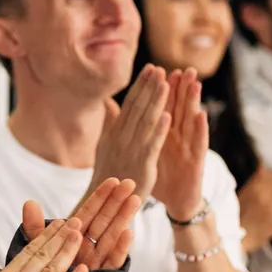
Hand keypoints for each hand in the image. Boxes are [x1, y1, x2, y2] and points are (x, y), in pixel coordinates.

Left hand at [23, 179, 140, 271]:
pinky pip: (112, 261)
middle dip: (116, 202)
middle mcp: (88, 247)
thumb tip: (29, 202)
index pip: (89, 213)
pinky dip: (120, 248)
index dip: (100, 197)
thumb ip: (36, 228)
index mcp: (74, 237)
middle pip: (104, 221)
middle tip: (129, 183)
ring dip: (123, 218)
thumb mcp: (38, 250)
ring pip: (112, 236)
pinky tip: (128, 232)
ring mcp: (97, 261)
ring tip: (134, 199)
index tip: (111, 180)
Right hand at [85, 65, 170, 209]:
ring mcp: (130, 152)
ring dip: (156, 102)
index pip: (129, 104)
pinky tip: (168, 116)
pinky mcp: (142, 166)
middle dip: (149, 87)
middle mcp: (120, 139)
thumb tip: (107, 103)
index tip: (150, 68)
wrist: (104, 204)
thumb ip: (109, 124)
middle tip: (159, 68)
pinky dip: (159, 131)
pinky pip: (151, 145)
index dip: (140, 86)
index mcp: (114, 134)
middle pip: (137, 109)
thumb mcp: (105, 146)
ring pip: (145, 123)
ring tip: (166, 84)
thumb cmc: (108, 174)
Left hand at [150, 69, 208, 222]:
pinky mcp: (197, 161)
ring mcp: (189, 147)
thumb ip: (137, 131)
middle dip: (181, 88)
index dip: (159, 89)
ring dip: (193, 101)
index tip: (156, 69)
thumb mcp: (146, 151)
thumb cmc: (162, 174)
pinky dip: (199, 129)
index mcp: (165, 132)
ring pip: (192, 120)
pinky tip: (200, 115)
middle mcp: (179, 136)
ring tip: (194, 82)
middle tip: (183, 68)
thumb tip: (121, 116)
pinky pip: (199, 143)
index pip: (163, 106)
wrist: (177, 200)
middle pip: (180, 108)